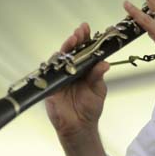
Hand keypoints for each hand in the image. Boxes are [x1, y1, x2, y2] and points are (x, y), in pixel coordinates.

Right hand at [44, 22, 109, 138]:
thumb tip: (104, 63)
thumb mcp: (98, 91)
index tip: (87, 28)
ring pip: (60, 58)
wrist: (79, 126)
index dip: (85, 38)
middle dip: (75, 39)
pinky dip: (54, 64)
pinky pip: (50, 72)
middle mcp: (72, 69)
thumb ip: (98, 77)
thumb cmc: (90, 109)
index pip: (84, 50)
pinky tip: (59, 57)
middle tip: (79, 32)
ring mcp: (60, 76)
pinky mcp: (50, 85)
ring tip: (73, 40)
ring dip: (66, 48)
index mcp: (84, 68)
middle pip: (71, 50)